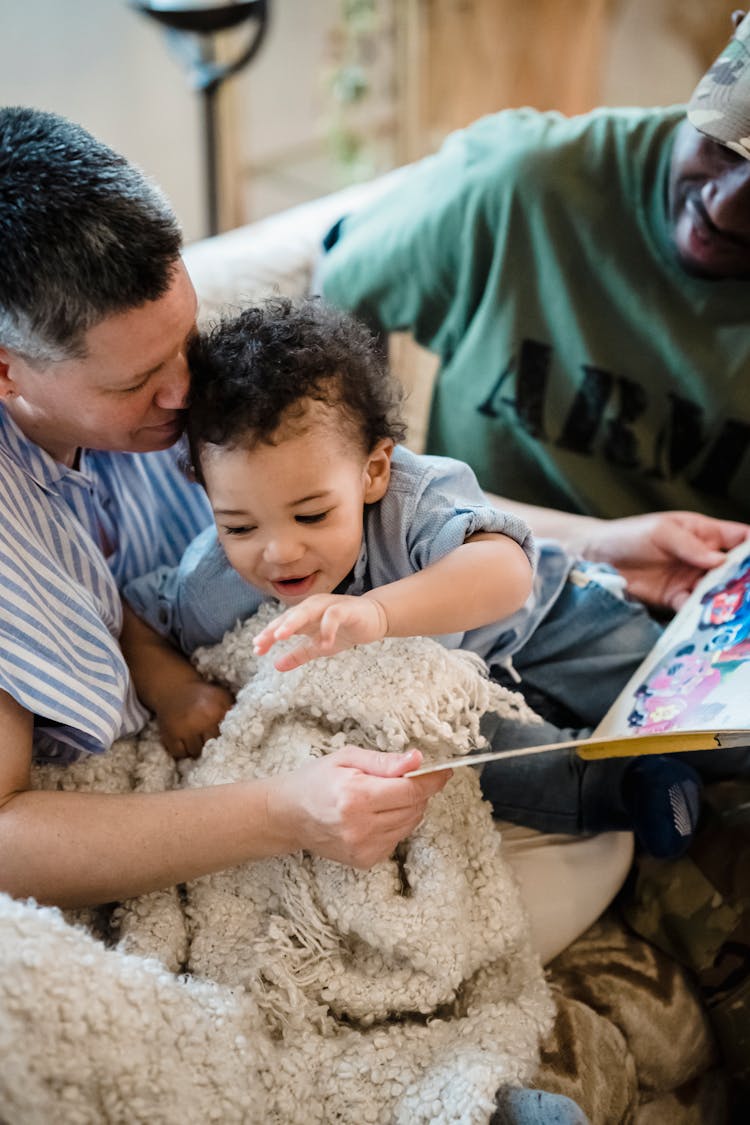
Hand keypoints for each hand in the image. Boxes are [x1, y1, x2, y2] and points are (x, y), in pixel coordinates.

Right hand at [155, 679, 234, 758]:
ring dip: (196, 748)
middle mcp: (199, 721)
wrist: (175, 688)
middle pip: (211, 748)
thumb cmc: (204, 696)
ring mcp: (183, 729)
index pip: (226, 739)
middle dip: (211, 745)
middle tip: (208, 738)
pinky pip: (179, 753)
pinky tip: (184, 739)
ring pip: (195, 753)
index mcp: (217, 712)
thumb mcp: (223, 698)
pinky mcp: (169, 735)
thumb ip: (234, 713)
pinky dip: (182, 750)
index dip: (226, 741)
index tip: (225, 741)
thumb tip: (246, 735)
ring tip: (196, 737)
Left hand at [253, 594, 388, 670]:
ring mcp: (329, 606)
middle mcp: (313, 607)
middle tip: (261, 641)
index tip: (256, 649)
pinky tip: (323, 643)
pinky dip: (327, 628)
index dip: (268, 635)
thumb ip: (299, 654)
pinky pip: (333, 616)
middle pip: (290, 616)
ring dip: (293, 622)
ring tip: (281, 636)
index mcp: (304, 615)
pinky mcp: (346, 609)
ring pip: (307, 610)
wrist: (374, 619)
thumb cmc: (344, 630)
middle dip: (274, 628)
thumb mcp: (318, 646)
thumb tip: (276, 665)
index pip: (282, 624)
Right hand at [272, 746, 449, 867]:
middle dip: (418, 792)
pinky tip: (375, 815)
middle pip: (414, 809)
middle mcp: (360, 826)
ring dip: (408, 808)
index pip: (410, 790)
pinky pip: (397, 839)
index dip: (432, 780)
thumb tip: (417, 760)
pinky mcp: (364, 861)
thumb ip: (383, 761)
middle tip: (405, 779)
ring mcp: (362, 848)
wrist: (289, 815)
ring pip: (409, 825)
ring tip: (385, 796)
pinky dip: (395, 824)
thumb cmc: (316, 780)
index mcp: (355, 796)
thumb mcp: (347, 758)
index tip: (444, 771)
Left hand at [581, 511, 749, 611]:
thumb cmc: (629, 535)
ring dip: (726, 599)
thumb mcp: (662, 532)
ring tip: (735, 607)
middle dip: (745, 580)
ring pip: (718, 591)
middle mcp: (701, 558)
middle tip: (748, 592)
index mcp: (703, 533)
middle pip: (734, 570)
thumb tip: (719, 560)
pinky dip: (702, 613)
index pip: (740, 539)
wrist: (598, 558)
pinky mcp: (675, 598)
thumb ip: (690, 546)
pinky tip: (707, 616)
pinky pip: (694, 607)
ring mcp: (690, 579)